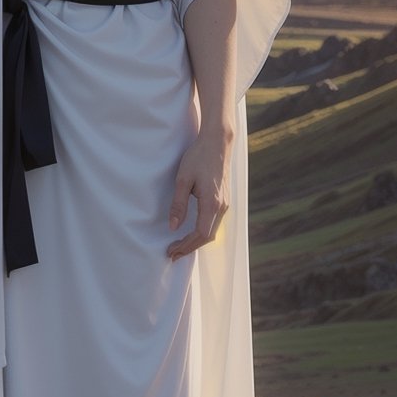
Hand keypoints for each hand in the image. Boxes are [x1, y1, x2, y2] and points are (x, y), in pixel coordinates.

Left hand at [166, 130, 231, 259]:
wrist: (217, 142)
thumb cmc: (198, 157)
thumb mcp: (183, 180)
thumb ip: (178, 204)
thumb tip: (173, 227)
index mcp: (212, 203)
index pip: (201, 234)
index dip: (186, 246)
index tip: (171, 251)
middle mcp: (222, 206)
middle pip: (208, 237)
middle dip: (190, 247)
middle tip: (172, 253)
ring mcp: (225, 203)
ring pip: (212, 230)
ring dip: (196, 241)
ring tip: (179, 246)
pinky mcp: (224, 199)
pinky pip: (214, 222)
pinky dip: (203, 231)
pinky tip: (192, 232)